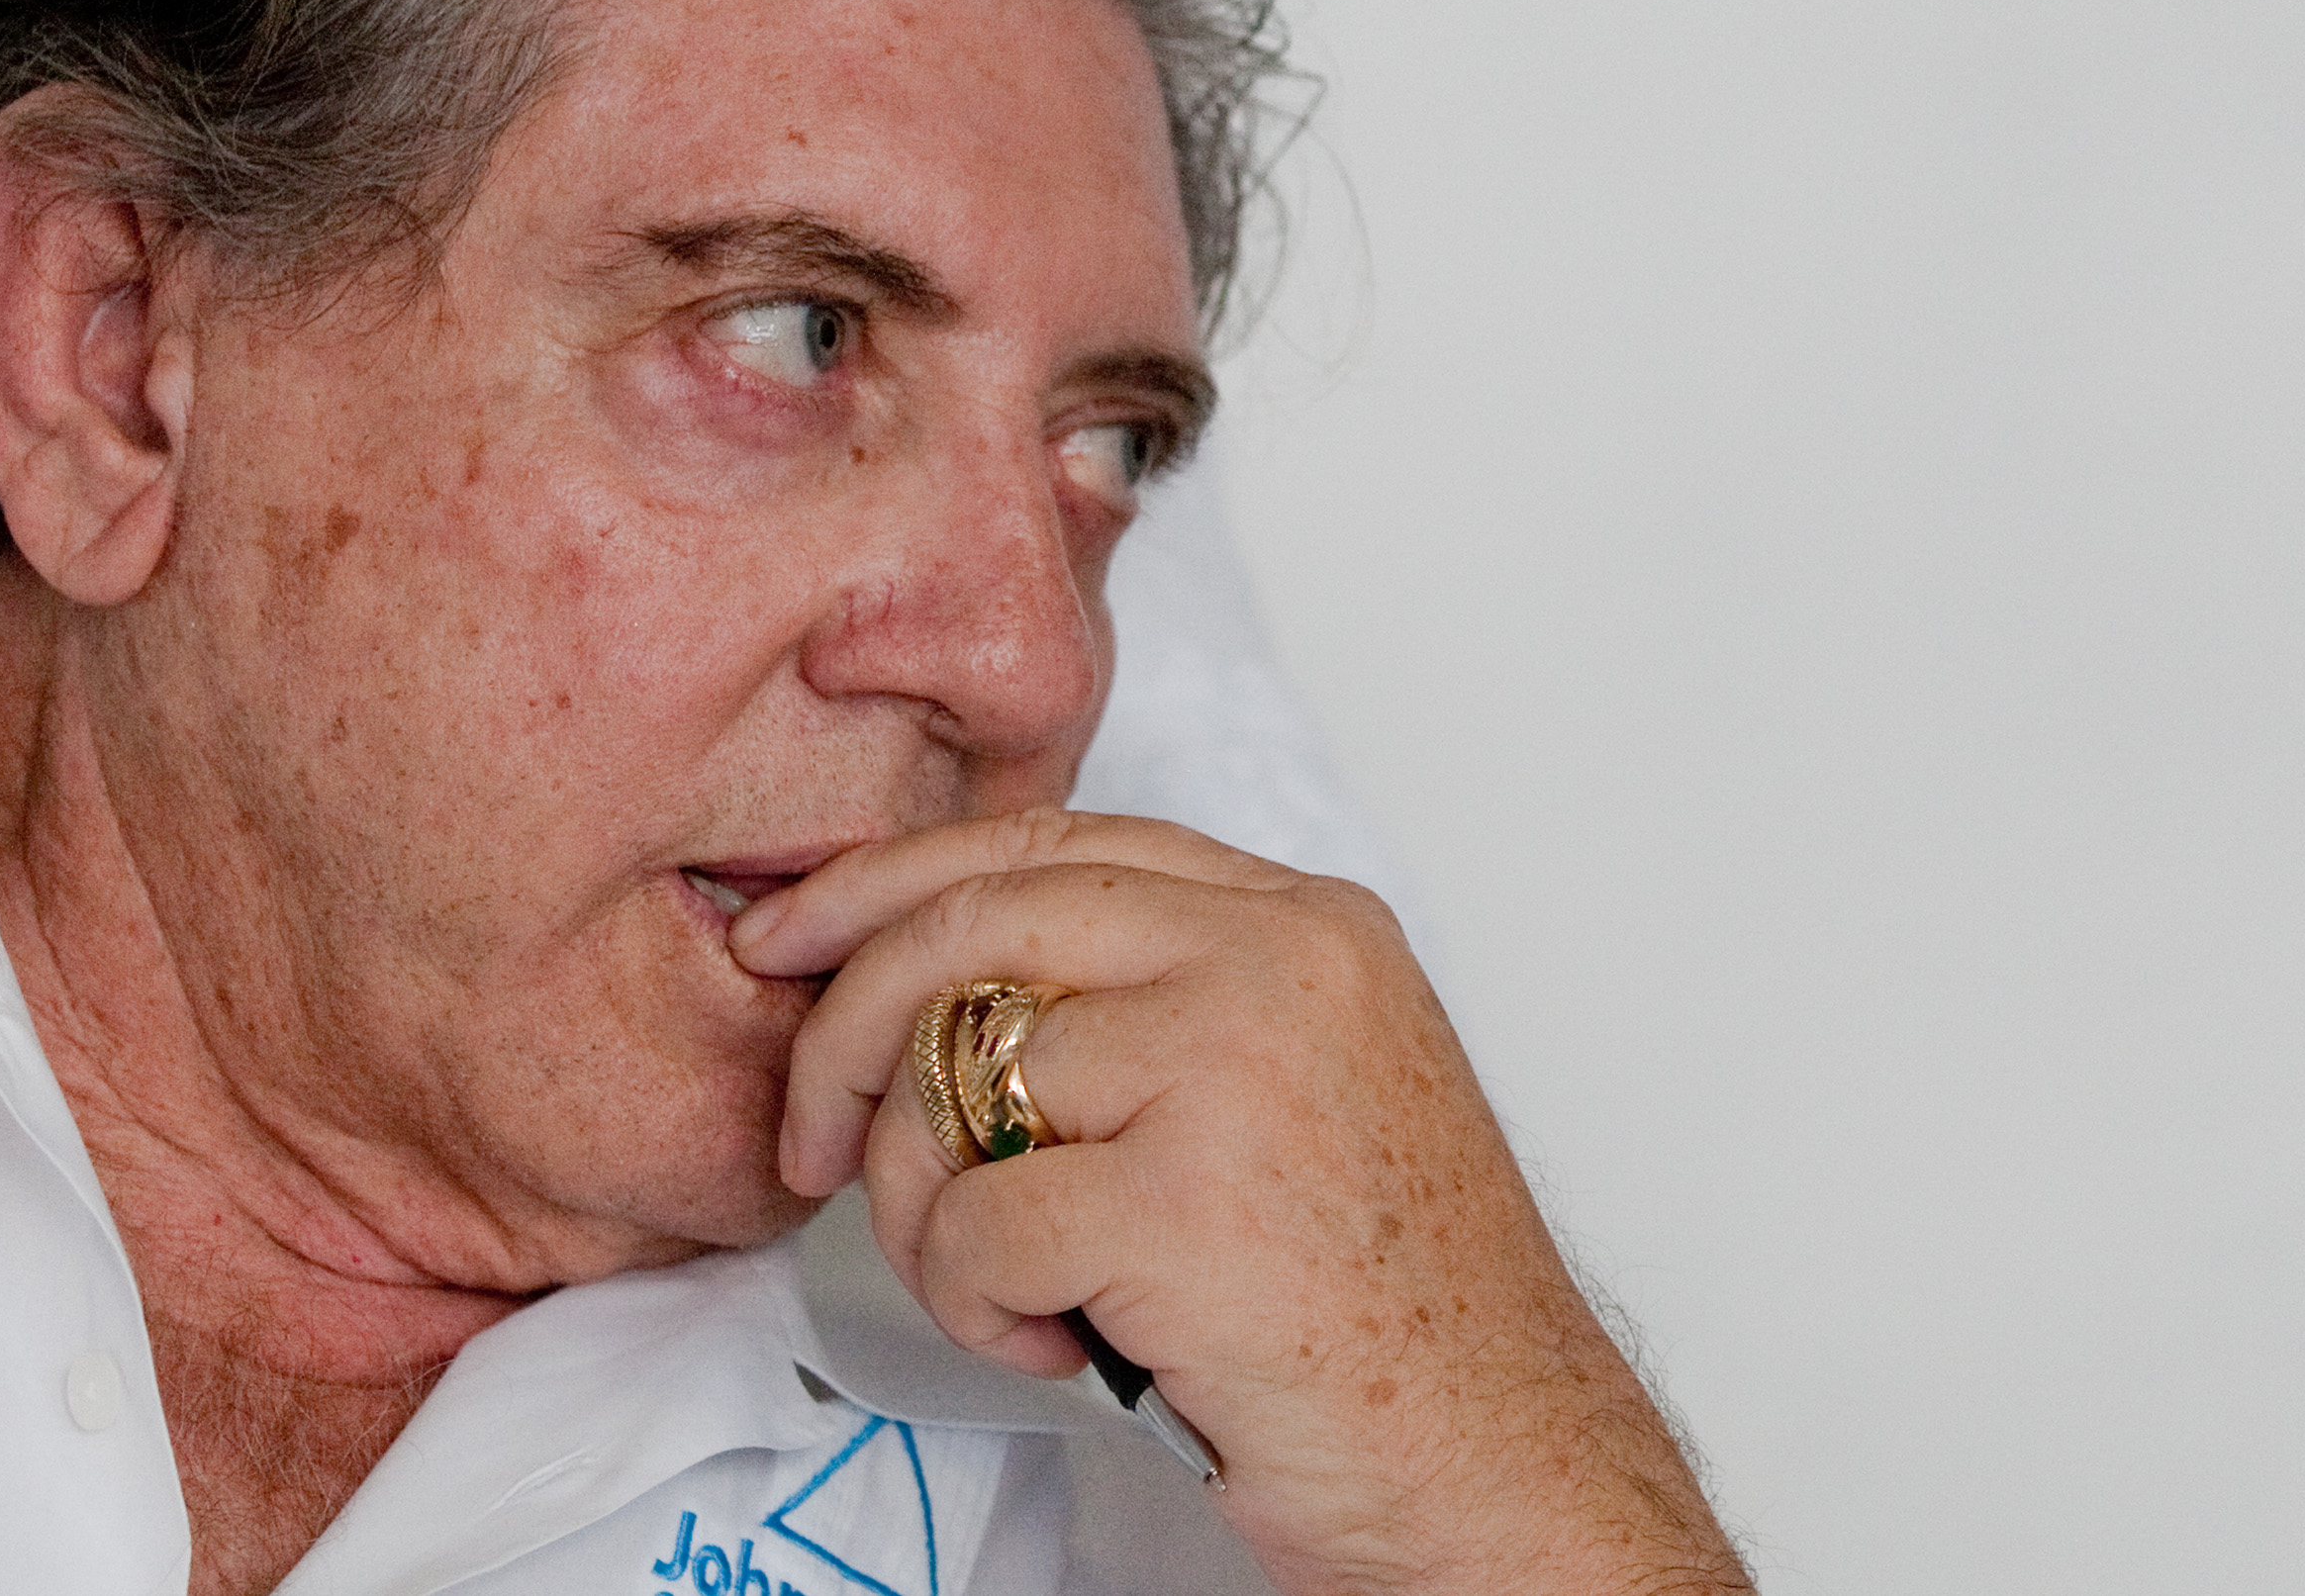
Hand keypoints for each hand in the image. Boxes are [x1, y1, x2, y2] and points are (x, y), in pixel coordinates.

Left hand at [726, 808, 1748, 1595]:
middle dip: (847, 1022)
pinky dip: (976, 1306)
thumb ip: (1164, 1002)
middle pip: (978, 916)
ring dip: (930, 1212)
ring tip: (1010, 1290)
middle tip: (811, 1130)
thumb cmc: (1389, 1307)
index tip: (797, 936)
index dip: (897, 881)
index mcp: (1307, 922)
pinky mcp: (1186, 1199)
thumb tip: (939, 980)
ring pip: (954, 1078)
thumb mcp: (1301, 1085)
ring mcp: (1236, 1067)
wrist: (1508, 1463)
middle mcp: (1278, 960)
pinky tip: (1065, 1345)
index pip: (1055, 841)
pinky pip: (974, 1222)